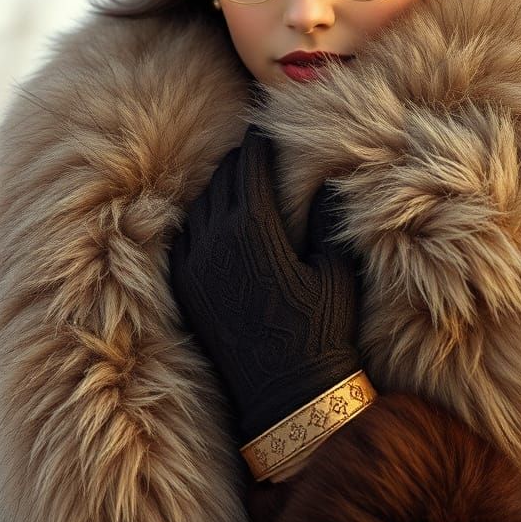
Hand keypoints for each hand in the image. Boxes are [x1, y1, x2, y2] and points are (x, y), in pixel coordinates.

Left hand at [168, 124, 362, 443]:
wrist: (287, 395)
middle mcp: (216, 242)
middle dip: (237, 161)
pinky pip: (185, 239)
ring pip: (199, 208)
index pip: (249, 169)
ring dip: (216, 188)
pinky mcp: (186, 290)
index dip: (257, 144)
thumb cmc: (322, 330)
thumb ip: (328, 222)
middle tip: (251, 147)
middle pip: (221, 182)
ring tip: (234, 177)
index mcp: (254, 231)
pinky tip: (213, 217)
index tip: (265, 126)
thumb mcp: (335, 271)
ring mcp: (195, 267)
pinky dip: (199, 219)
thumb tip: (328, 183)